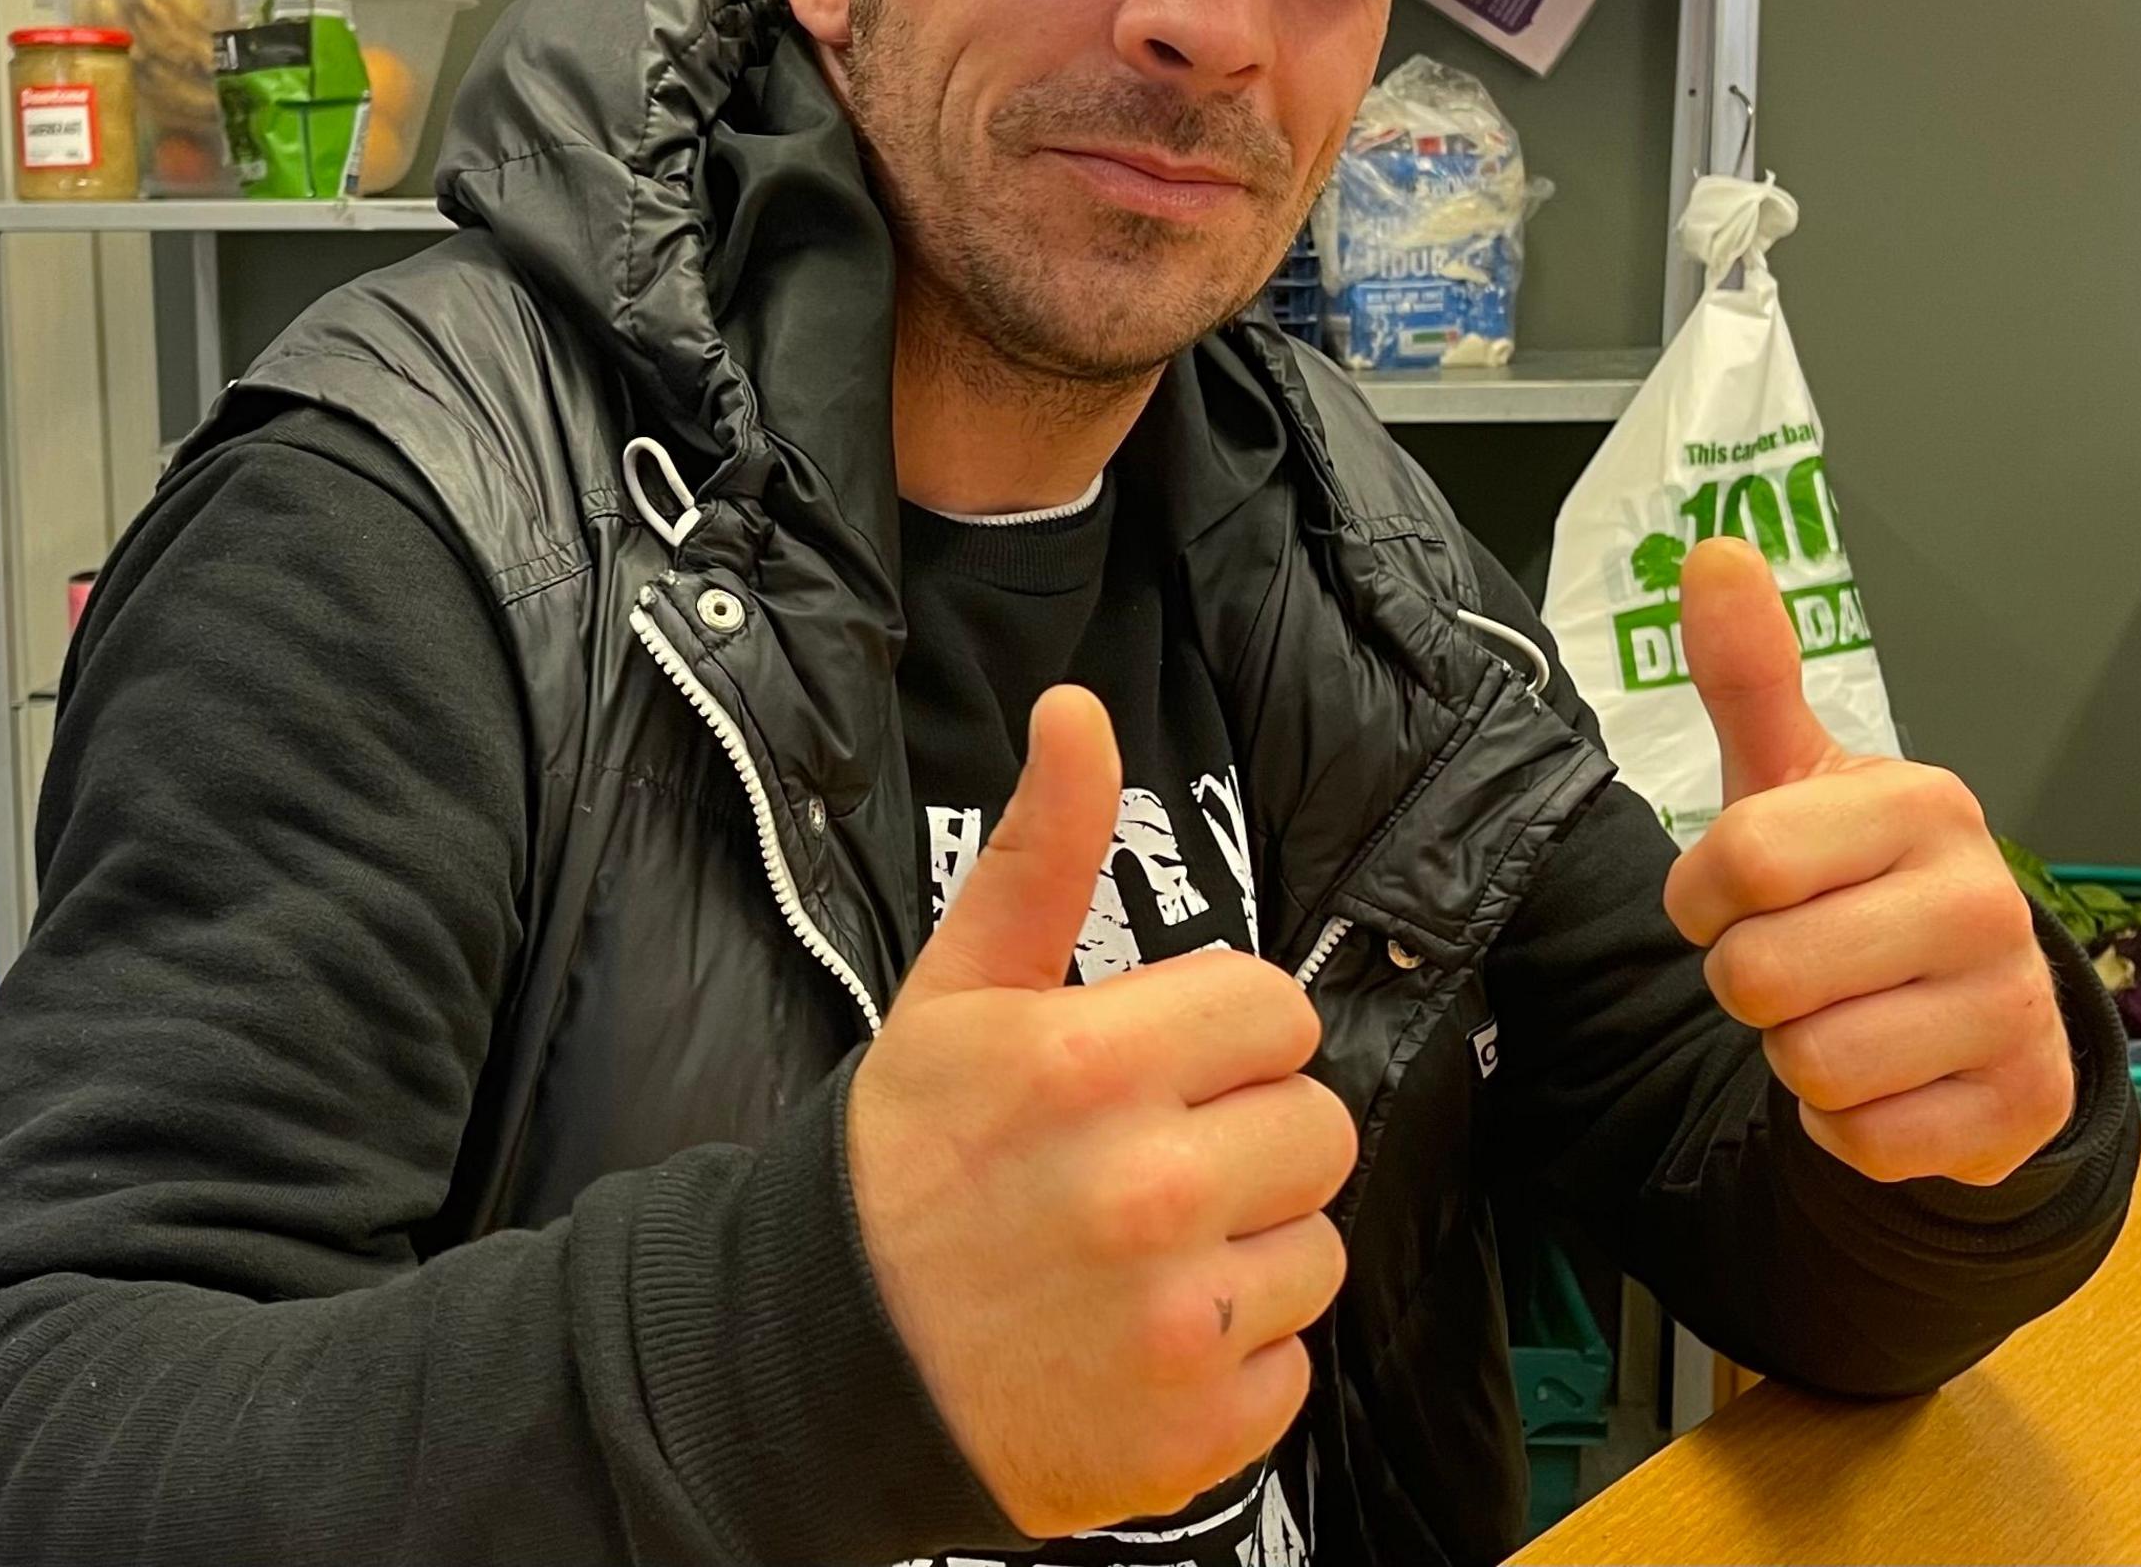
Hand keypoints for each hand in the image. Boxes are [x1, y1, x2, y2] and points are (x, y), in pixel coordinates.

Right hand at [848, 687, 1354, 1537]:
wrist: (821, 1372)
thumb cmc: (901, 1170)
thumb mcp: (957, 995)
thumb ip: (1044, 853)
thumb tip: (1081, 710)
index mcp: (1094, 1064)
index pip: (1275, 1010)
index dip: (1220, 1038)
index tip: (1151, 1072)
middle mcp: (1147, 1191)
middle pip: (1316, 1126)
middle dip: (1244, 1139)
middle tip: (1144, 1168)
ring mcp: (1177, 1321)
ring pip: (1319, 1248)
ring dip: (1247, 1253)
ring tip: (1139, 1261)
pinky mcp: (1197, 1430)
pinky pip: (1293, 1366)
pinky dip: (1232, 1365)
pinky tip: (1138, 1343)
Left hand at [1662, 539, 2071, 1187]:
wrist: (1972, 1015)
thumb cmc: (1862, 886)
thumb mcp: (1797, 779)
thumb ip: (1750, 673)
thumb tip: (1715, 551)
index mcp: (1923, 805)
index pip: (1739, 860)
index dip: (1704, 894)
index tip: (1739, 893)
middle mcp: (1984, 901)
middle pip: (1762, 976)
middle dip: (1750, 983)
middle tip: (1798, 963)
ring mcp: (2010, 1010)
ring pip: (1808, 1066)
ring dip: (1796, 1057)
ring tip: (1842, 1014)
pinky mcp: (2014, 1110)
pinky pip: (1861, 1141)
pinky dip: (1846, 1127)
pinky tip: (1884, 1078)